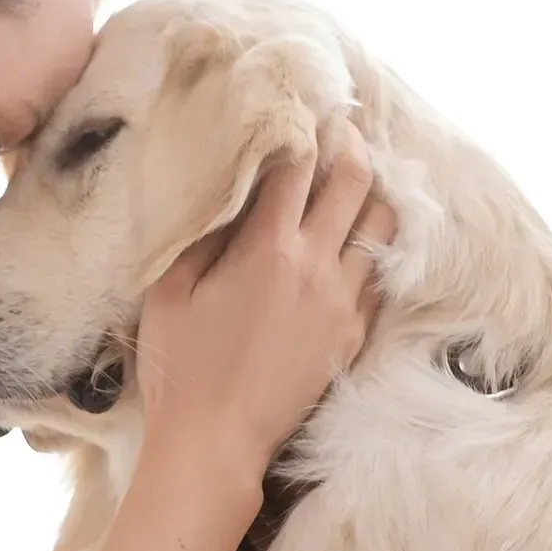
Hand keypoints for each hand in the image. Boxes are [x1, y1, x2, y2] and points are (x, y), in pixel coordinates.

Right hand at [135, 123, 395, 481]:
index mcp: (268, 250)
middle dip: (349, 146)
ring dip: (371, 194)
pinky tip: (359, 241)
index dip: (301, 131)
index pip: (297, 168)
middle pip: (354, 185)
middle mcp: (317, 269)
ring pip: (382, 228)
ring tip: (357, 178)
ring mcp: (343, 304)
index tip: (299, 108)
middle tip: (340, 127)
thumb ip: (200, 236)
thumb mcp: (169, 291)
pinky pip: (379, 277)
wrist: (216, 442)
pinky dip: (373, 248)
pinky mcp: (352, 337)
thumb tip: (224, 195)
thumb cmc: (180, 367)